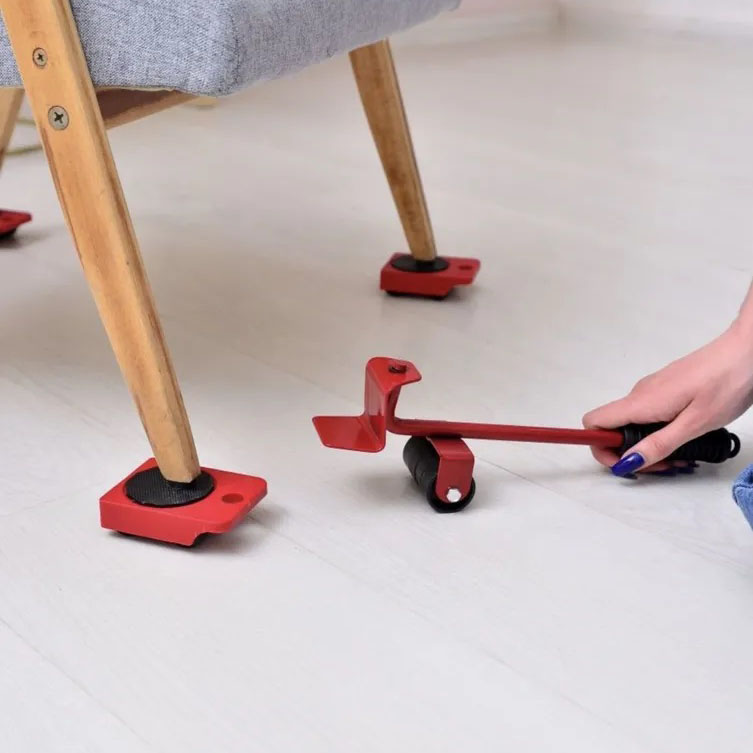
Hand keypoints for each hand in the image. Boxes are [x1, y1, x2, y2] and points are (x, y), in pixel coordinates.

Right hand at [583, 324, 752, 474]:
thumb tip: (629, 461)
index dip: (600, 447)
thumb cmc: (727, 382)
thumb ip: (659, 444)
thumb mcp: (694, 423)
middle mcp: (640, 394)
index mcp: (642, 402)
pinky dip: (658, 431)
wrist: (746, 352)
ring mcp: (652, 390)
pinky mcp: (665, 389)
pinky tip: (684, 438)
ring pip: (632, 423)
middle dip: (630, 453)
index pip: (594, 423)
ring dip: (647, 444)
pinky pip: (647, 414)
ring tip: (680, 456)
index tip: (622, 462)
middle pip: (612, 428)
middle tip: (662, 466)